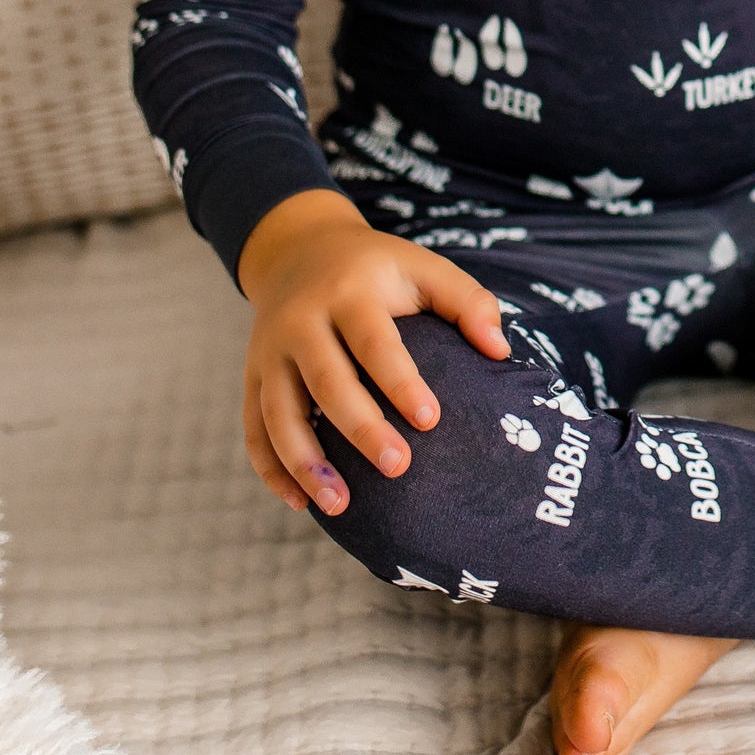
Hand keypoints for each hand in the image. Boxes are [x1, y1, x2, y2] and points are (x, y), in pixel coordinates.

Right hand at [237, 187, 508, 514]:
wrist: (300, 250)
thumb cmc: (378, 269)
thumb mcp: (423, 267)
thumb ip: (467, 301)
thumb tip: (501, 351)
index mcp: (350, 292)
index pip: (374, 342)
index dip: (401, 382)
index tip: (431, 420)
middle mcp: (302, 321)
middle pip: (327, 381)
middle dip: (360, 429)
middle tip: (399, 468)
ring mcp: (270, 351)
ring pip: (279, 413)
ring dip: (306, 463)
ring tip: (339, 505)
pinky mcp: (253, 375)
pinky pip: (253, 428)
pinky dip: (271, 468)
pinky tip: (299, 502)